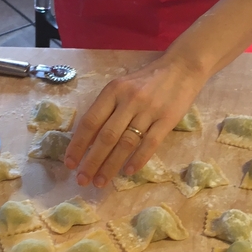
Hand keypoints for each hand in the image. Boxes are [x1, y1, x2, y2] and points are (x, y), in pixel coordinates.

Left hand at [64, 53, 206, 186]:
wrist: (181, 69)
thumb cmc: (146, 81)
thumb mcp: (121, 87)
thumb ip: (106, 109)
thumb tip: (87, 141)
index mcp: (113, 91)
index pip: (90, 121)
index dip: (78, 144)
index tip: (70, 163)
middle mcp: (129, 100)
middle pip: (106, 136)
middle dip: (91, 161)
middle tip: (82, 180)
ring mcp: (149, 110)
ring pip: (126, 143)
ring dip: (111, 165)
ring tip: (101, 182)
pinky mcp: (167, 120)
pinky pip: (150, 143)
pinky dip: (138, 159)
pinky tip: (128, 172)